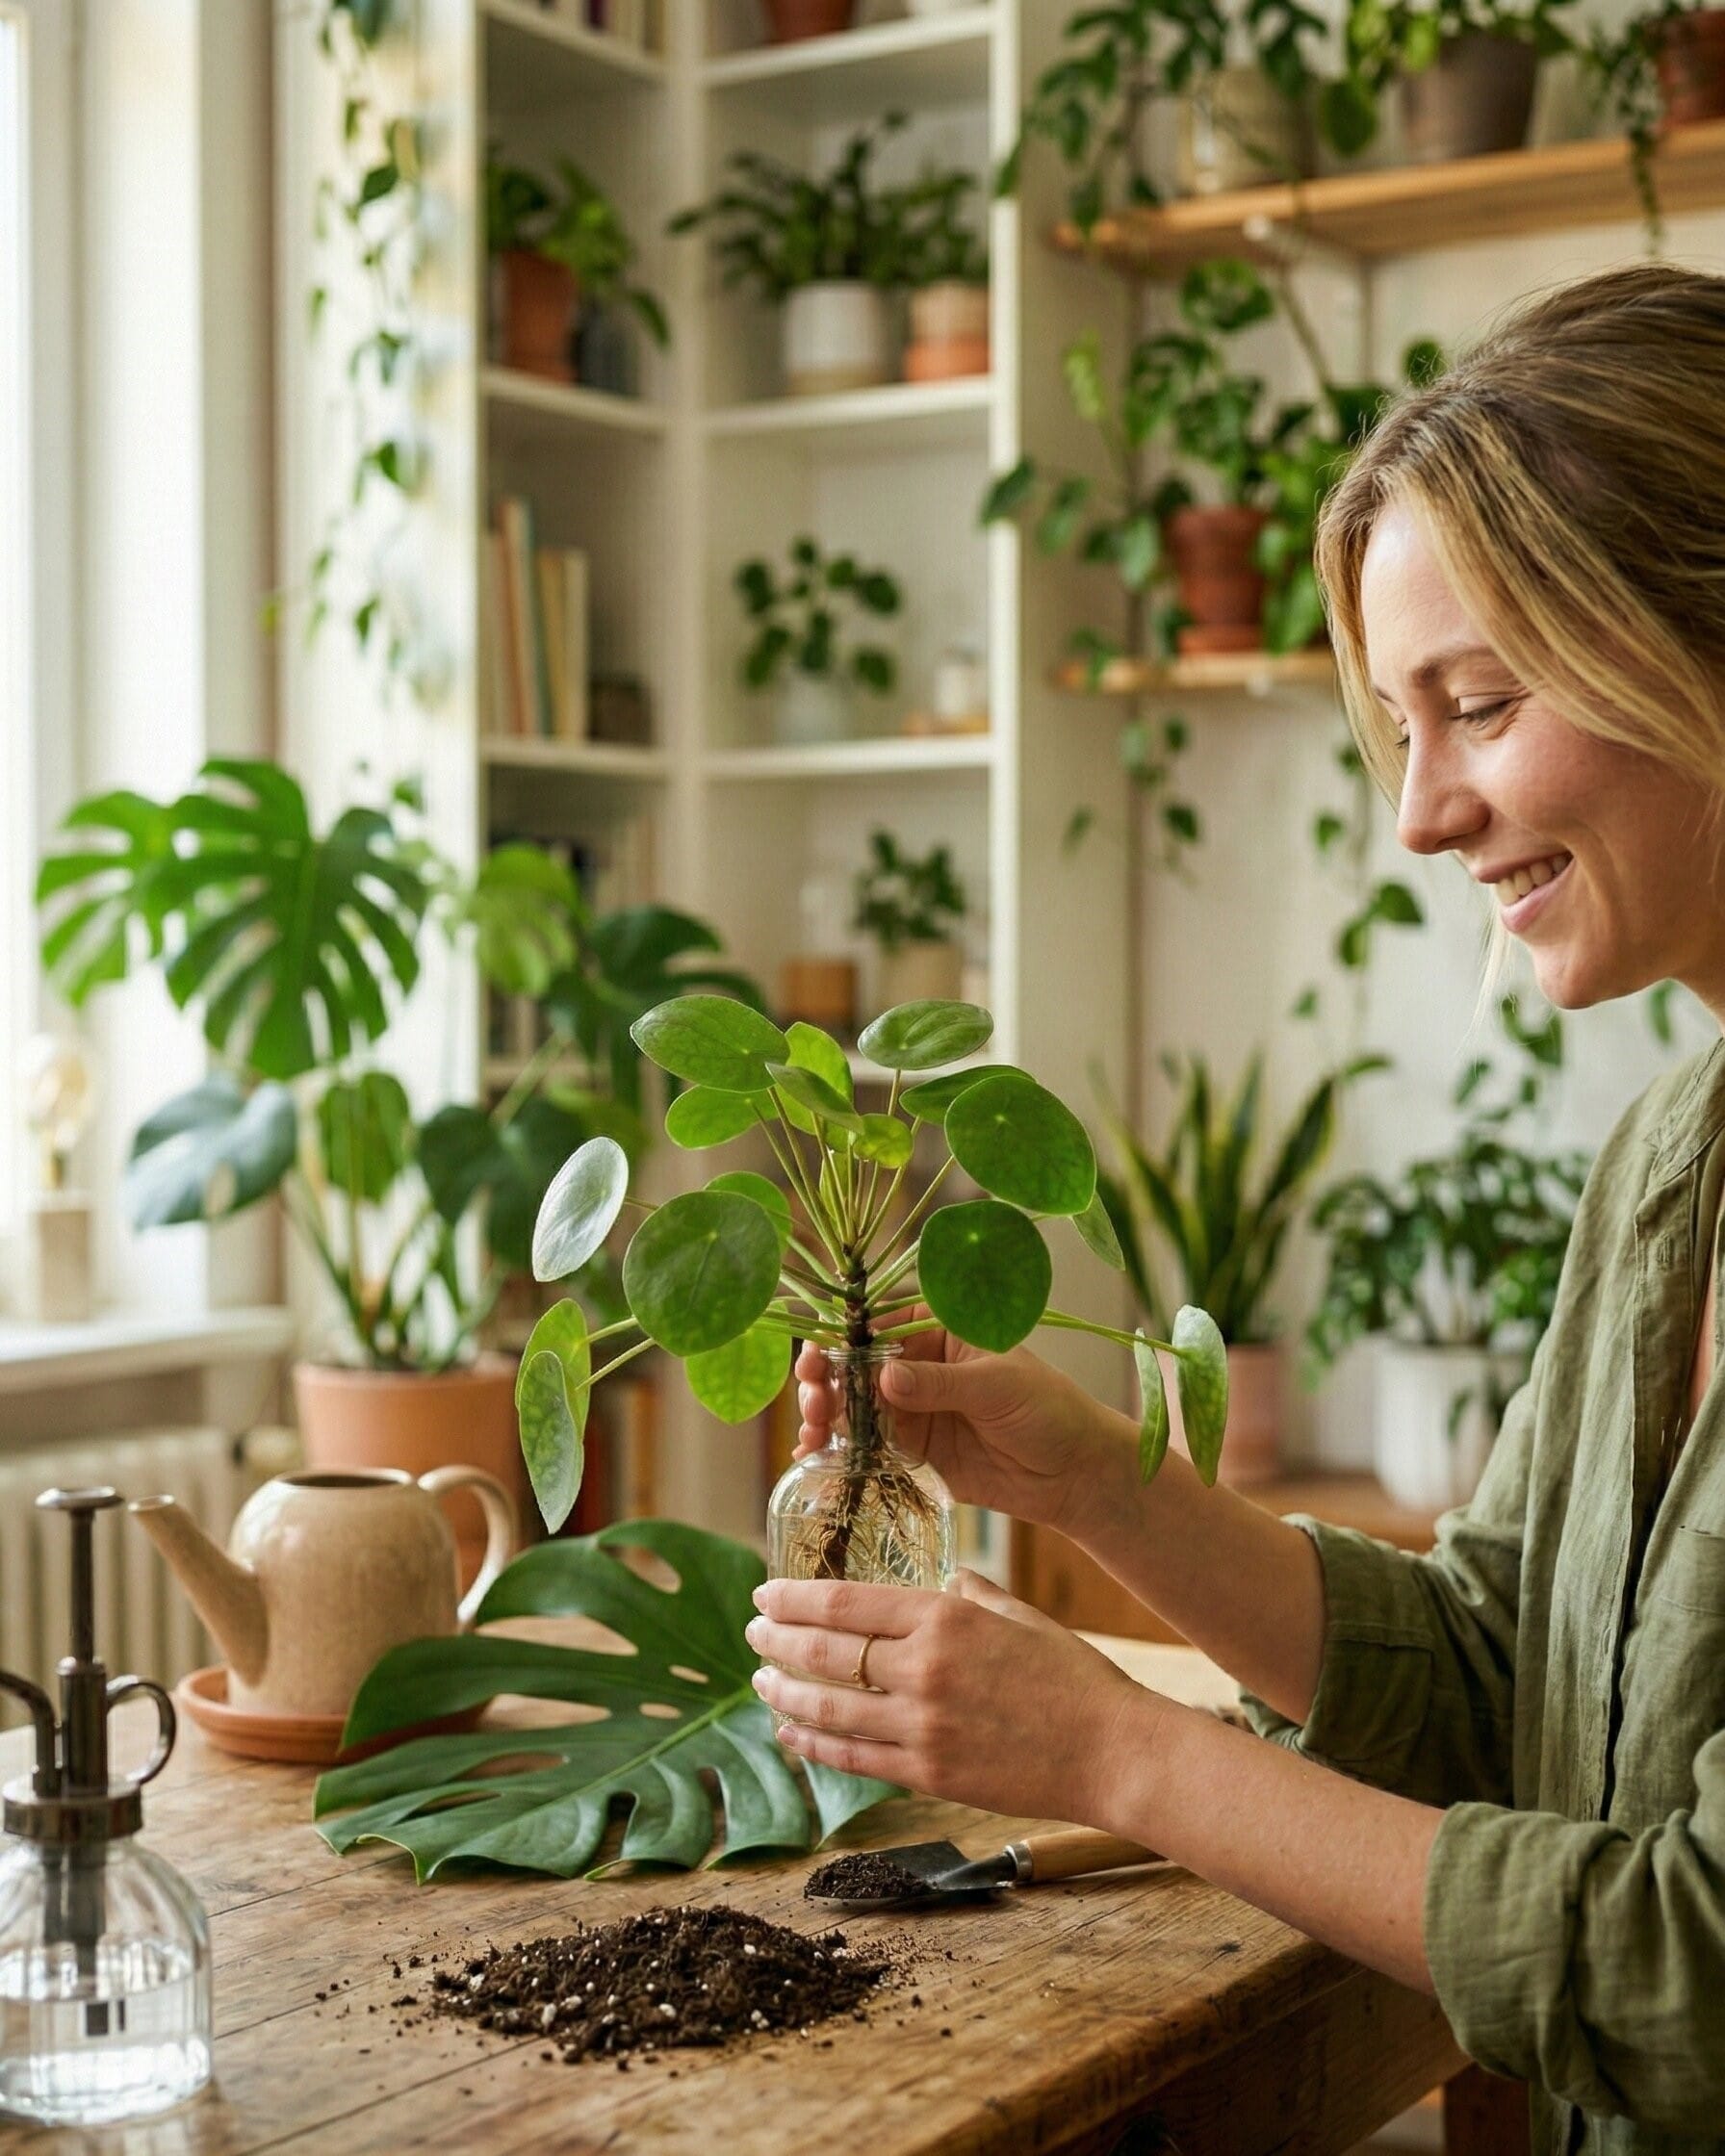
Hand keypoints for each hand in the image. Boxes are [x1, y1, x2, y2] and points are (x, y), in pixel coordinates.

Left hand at [745, 1569, 1158, 1825]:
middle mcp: (924, 1668)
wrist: (1112, 1751)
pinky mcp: (929, 1774)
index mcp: (945, 1617)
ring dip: (786, 1693)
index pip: (846, 1602)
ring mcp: (923, 1726)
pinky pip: (854, 1759)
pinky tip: (791, 1733)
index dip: (795, 1599)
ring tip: (762, 1682)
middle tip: (753, 1634)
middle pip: (826, 1652)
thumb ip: (972, 1596)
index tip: (766, 1594)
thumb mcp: (1020, 1615)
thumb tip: (944, 1583)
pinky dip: (814, 1745)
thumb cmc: (1073, 1677)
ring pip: (830, 1708)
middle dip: (778, 1642)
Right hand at [794, 1315, 1117, 1538]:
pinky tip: (815, 1460)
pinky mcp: (912, 1454)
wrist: (1075, 1475)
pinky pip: (866, 1449)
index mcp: (939, 1332)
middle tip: (813, 1402)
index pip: (879, 1326)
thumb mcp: (997, 1387)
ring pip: (853, 1409)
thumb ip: (940, 1384)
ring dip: (825, 1418)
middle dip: (826, 1382)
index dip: (842, 1339)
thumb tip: (886, 1376)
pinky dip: (838, 1454)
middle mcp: (918, 1368)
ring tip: (811, 1435)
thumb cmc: (1048, 1411)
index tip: (816, 1356)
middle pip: (856, 1368)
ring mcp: (912, 1412)